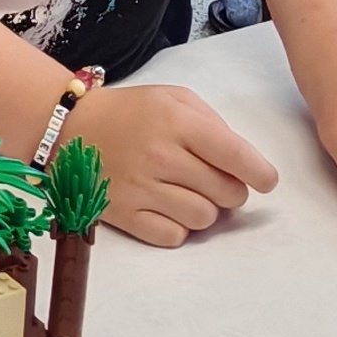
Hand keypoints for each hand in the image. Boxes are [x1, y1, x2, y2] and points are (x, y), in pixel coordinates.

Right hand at [62, 79, 280, 247]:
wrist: (70, 127)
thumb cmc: (131, 112)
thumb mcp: (174, 99)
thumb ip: (213, 124)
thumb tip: (244, 162)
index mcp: (176, 122)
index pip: (236, 156)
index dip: (261, 174)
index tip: (266, 181)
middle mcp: (160, 156)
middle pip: (227, 193)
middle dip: (230, 189)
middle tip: (214, 180)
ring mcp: (141, 188)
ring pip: (205, 219)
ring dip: (206, 209)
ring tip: (187, 192)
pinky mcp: (125, 215)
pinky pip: (174, 237)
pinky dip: (178, 227)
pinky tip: (167, 208)